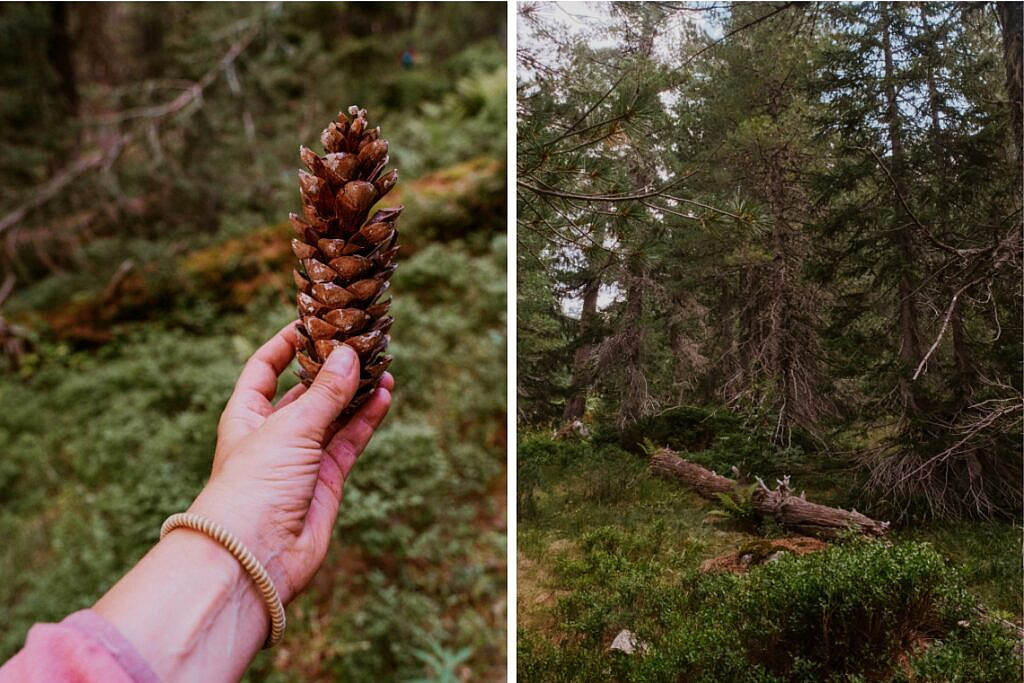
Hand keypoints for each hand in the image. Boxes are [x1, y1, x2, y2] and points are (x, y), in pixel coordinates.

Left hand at [188, 321, 392, 603]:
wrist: (253, 557)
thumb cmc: (252, 487)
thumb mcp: (289, 428)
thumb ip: (325, 393)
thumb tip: (350, 355)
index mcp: (246, 415)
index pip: (264, 369)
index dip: (285, 345)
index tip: (313, 322)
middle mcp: (272, 434)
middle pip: (305, 390)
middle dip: (331, 367)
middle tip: (361, 342)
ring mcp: (301, 459)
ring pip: (334, 415)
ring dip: (356, 391)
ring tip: (383, 365)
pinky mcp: (326, 481)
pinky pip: (350, 441)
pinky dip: (367, 419)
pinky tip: (383, 396)